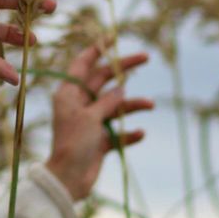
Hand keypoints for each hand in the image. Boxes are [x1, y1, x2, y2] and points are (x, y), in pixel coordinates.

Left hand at [45, 40, 153, 200]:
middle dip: (123, 69)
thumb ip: (107, 101)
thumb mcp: (90, 117)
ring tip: (150, 105)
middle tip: (145, 57)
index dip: (97, 49)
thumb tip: (121, 89)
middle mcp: (79, 104)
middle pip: (103, 80)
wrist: (68, 180)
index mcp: (69, 93)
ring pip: (115, 106)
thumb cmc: (73, 143)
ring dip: (132, 105)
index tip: (113, 37)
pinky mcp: (98, 141)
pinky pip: (118, 132)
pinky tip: (140, 133)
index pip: (83, 64)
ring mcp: (90, 122)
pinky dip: (129, 132)